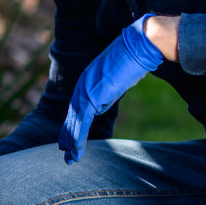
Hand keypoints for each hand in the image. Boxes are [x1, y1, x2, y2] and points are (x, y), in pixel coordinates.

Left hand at [59, 13, 163, 163]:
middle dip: (68, 137)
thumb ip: (105, 93)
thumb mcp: (116, 80)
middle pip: (72, 116)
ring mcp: (85, 89)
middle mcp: (82, 85)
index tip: (69, 140)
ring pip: (75, 121)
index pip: (76, 108)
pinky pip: (82, 120)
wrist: (139, 46)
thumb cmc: (133, 60)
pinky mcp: (92, 94)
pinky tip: (75, 148)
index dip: (73, 125)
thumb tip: (99, 106)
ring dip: (72, 141)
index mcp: (87, 81)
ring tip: (70, 158)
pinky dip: (78, 135)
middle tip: (66, 155)